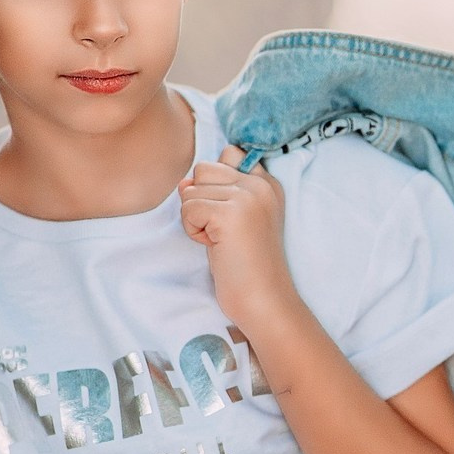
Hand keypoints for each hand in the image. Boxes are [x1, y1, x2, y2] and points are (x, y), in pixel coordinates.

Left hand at [178, 144, 294, 327]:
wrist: (263, 299)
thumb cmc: (248, 265)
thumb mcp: (239, 221)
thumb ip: (218, 192)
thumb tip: (184, 182)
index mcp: (268, 184)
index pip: (229, 154)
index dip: (216, 183)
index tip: (228, 215)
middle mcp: (260, 185)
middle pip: (204, 169)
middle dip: (202, 200)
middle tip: (224, 231)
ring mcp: (246, 197)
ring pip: (191, 189)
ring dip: (196, 218)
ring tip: (221, 241)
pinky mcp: (229, 214)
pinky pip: (188, 209)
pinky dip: (194, 231)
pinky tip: (216, 246)